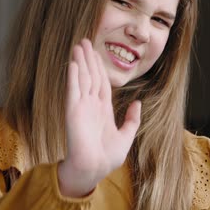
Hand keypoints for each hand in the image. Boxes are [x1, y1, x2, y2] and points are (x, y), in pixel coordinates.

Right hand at [58, 39, 140, 196]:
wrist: (93, 168)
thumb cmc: (107, 157)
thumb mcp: (126, 136)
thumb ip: (132, 119)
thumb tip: (137, 103)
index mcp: (103, 109)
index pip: (101, 82)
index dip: (98, 66)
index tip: (95, 53)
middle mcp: (91, 105)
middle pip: (90, 76)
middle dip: (88, 58)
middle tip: (85, 40)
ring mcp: (81, 106)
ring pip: (82, 78)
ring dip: (80, 61)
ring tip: (78, 45)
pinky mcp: (73, 110)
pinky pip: (73, 90)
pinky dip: (73, 76)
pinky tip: (73, 63)